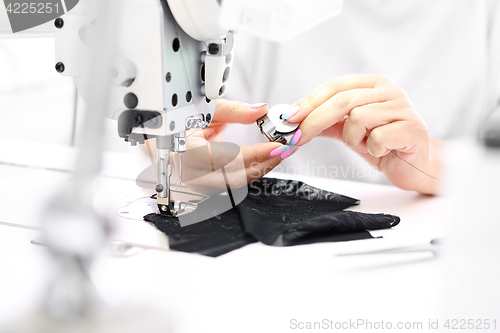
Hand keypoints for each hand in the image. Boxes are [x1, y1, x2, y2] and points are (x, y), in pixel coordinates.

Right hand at [172, 99, 283, 192]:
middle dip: (263, 165)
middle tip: (283, 152)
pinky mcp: (205, 187)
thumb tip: (259, 110)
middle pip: (236, 177)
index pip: (230, 158)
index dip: (257, 153)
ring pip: (235, 183)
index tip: (277, 146)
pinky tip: (261, 161)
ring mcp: (197, 183)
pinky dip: (248, 172)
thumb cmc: (181, 122)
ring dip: (258, 170)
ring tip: (276, 155)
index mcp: (187, 151)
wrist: (166, 135)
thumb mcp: (205, 109)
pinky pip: (231, 183)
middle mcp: (191, 172)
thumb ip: (234, 111)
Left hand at [283, 74, 441, 193]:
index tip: (289, 117)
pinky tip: (382, 151)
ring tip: (365, 145)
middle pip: (342, 100)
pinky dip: (373, 149)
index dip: (309, 101)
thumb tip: (295, 121)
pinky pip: (377, 137)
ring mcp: (403, 107)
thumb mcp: (349, 131)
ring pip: (358, 118)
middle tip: (298, 138)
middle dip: (314, 121)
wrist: (414, 165)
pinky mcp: (413, 128)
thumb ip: (326, 122)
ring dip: (353, 139)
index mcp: (373, 84)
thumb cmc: (383, 145)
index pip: (335, 85)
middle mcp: (389, 90)